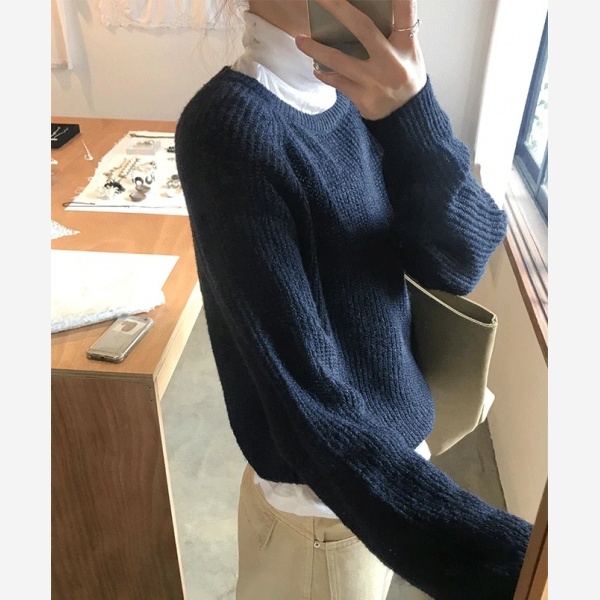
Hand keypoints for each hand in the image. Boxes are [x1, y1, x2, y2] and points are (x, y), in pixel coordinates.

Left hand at [295, 0, 426, 119]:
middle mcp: (392, 62)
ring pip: (340, 61)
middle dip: (339, 9)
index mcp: (407, 45)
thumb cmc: (404, 76)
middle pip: (363, 29)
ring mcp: (376, 82)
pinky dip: (325, 75)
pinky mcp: (364, 99)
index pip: (405, 12)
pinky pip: (338, 83)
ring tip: (299, 40)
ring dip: (316, 49)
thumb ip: (393, 32)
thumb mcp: (408, 52)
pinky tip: (316, 68)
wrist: (406, 117)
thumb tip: (356, 15)